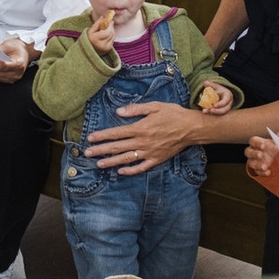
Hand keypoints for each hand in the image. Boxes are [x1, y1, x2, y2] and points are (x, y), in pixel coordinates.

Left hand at [85, 101, 201, 174]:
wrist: (191, 128)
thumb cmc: (173, 114)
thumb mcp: (155, 106)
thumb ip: (135, 109)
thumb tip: (119, 112)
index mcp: (140, 128)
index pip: (116, 133)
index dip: (102, 136)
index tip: (90, 139)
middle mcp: (142, 142)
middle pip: (117, 147)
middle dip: (101, 150)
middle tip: (87, 154)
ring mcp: (149, 152)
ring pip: (126, 159)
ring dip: (111, 162)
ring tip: (99, 164)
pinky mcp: (157, 159)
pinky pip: (141, 167)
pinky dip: (130, 170)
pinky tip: (121, 172)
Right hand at [87, 10, 115, 53]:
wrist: (87, 51)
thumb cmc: (88, 40)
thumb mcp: (90, 31)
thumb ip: (97, 24)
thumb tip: (103, 17)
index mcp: (96, 39)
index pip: (107, 32)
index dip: (110, 26)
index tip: (110, 21)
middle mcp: (102, 45)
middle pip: (111, 34)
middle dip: (111, 27)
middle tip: (110, 23)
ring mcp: (106, 48)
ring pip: (113, 37)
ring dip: (112, 31)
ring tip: (107, 29)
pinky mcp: (108, 49)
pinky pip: (112, 40)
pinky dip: (111, 36)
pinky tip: (107, 35)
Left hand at [200, 82, 235, 114]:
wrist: (219, 93)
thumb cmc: (217, 89)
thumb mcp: (215, 86)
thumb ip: (210, 84)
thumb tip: (206, 83)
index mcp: (228, 95)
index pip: (226, 100)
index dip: (221, 104)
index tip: (214, 105)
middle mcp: (228, 103)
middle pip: (225, 109)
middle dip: (218, 111)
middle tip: (210, 110)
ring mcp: (225, 108)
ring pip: (221, 113)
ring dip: (214, 113)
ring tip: (205, 111)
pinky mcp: (221, 111)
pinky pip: (218, 114)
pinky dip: (211, 113)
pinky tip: (205, 111)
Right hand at [244, 130, 278, 175]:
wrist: (273, 159)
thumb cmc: (272, 148)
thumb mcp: (276, 143)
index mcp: (256, 143)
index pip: (253, 141)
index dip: (257, 143)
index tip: (263, 145)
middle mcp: (252, 152)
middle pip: (248, 152)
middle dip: (254, 154)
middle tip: (261, 155)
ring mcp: (253, 161)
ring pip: (251, 163)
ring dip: (257, 165)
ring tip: (265, 166)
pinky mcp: (256, 170)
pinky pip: (257, 171)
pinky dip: (262, 173)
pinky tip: (268, 172)